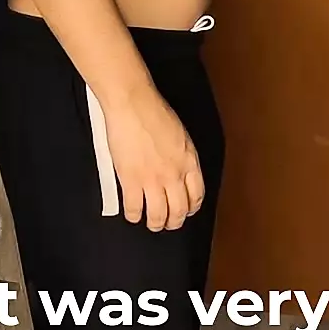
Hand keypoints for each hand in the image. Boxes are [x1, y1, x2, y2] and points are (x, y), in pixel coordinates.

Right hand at [102, 89, 204, 231]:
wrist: (134, 105)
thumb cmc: (155, 114)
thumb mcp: (180, 136)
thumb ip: (182, 157)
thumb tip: (179, 170)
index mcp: (189, 162)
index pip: (197, 195)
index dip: (191, 207)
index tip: (186, 210)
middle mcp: (174, 174)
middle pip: (179, 210)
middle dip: (174, 221)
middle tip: (168, 223)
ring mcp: (153, 180)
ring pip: (158, 216)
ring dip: (156, 224)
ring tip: (152, 224)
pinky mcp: (131, 181)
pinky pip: (134, 209)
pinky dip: (134, 215)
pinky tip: (133, 214)